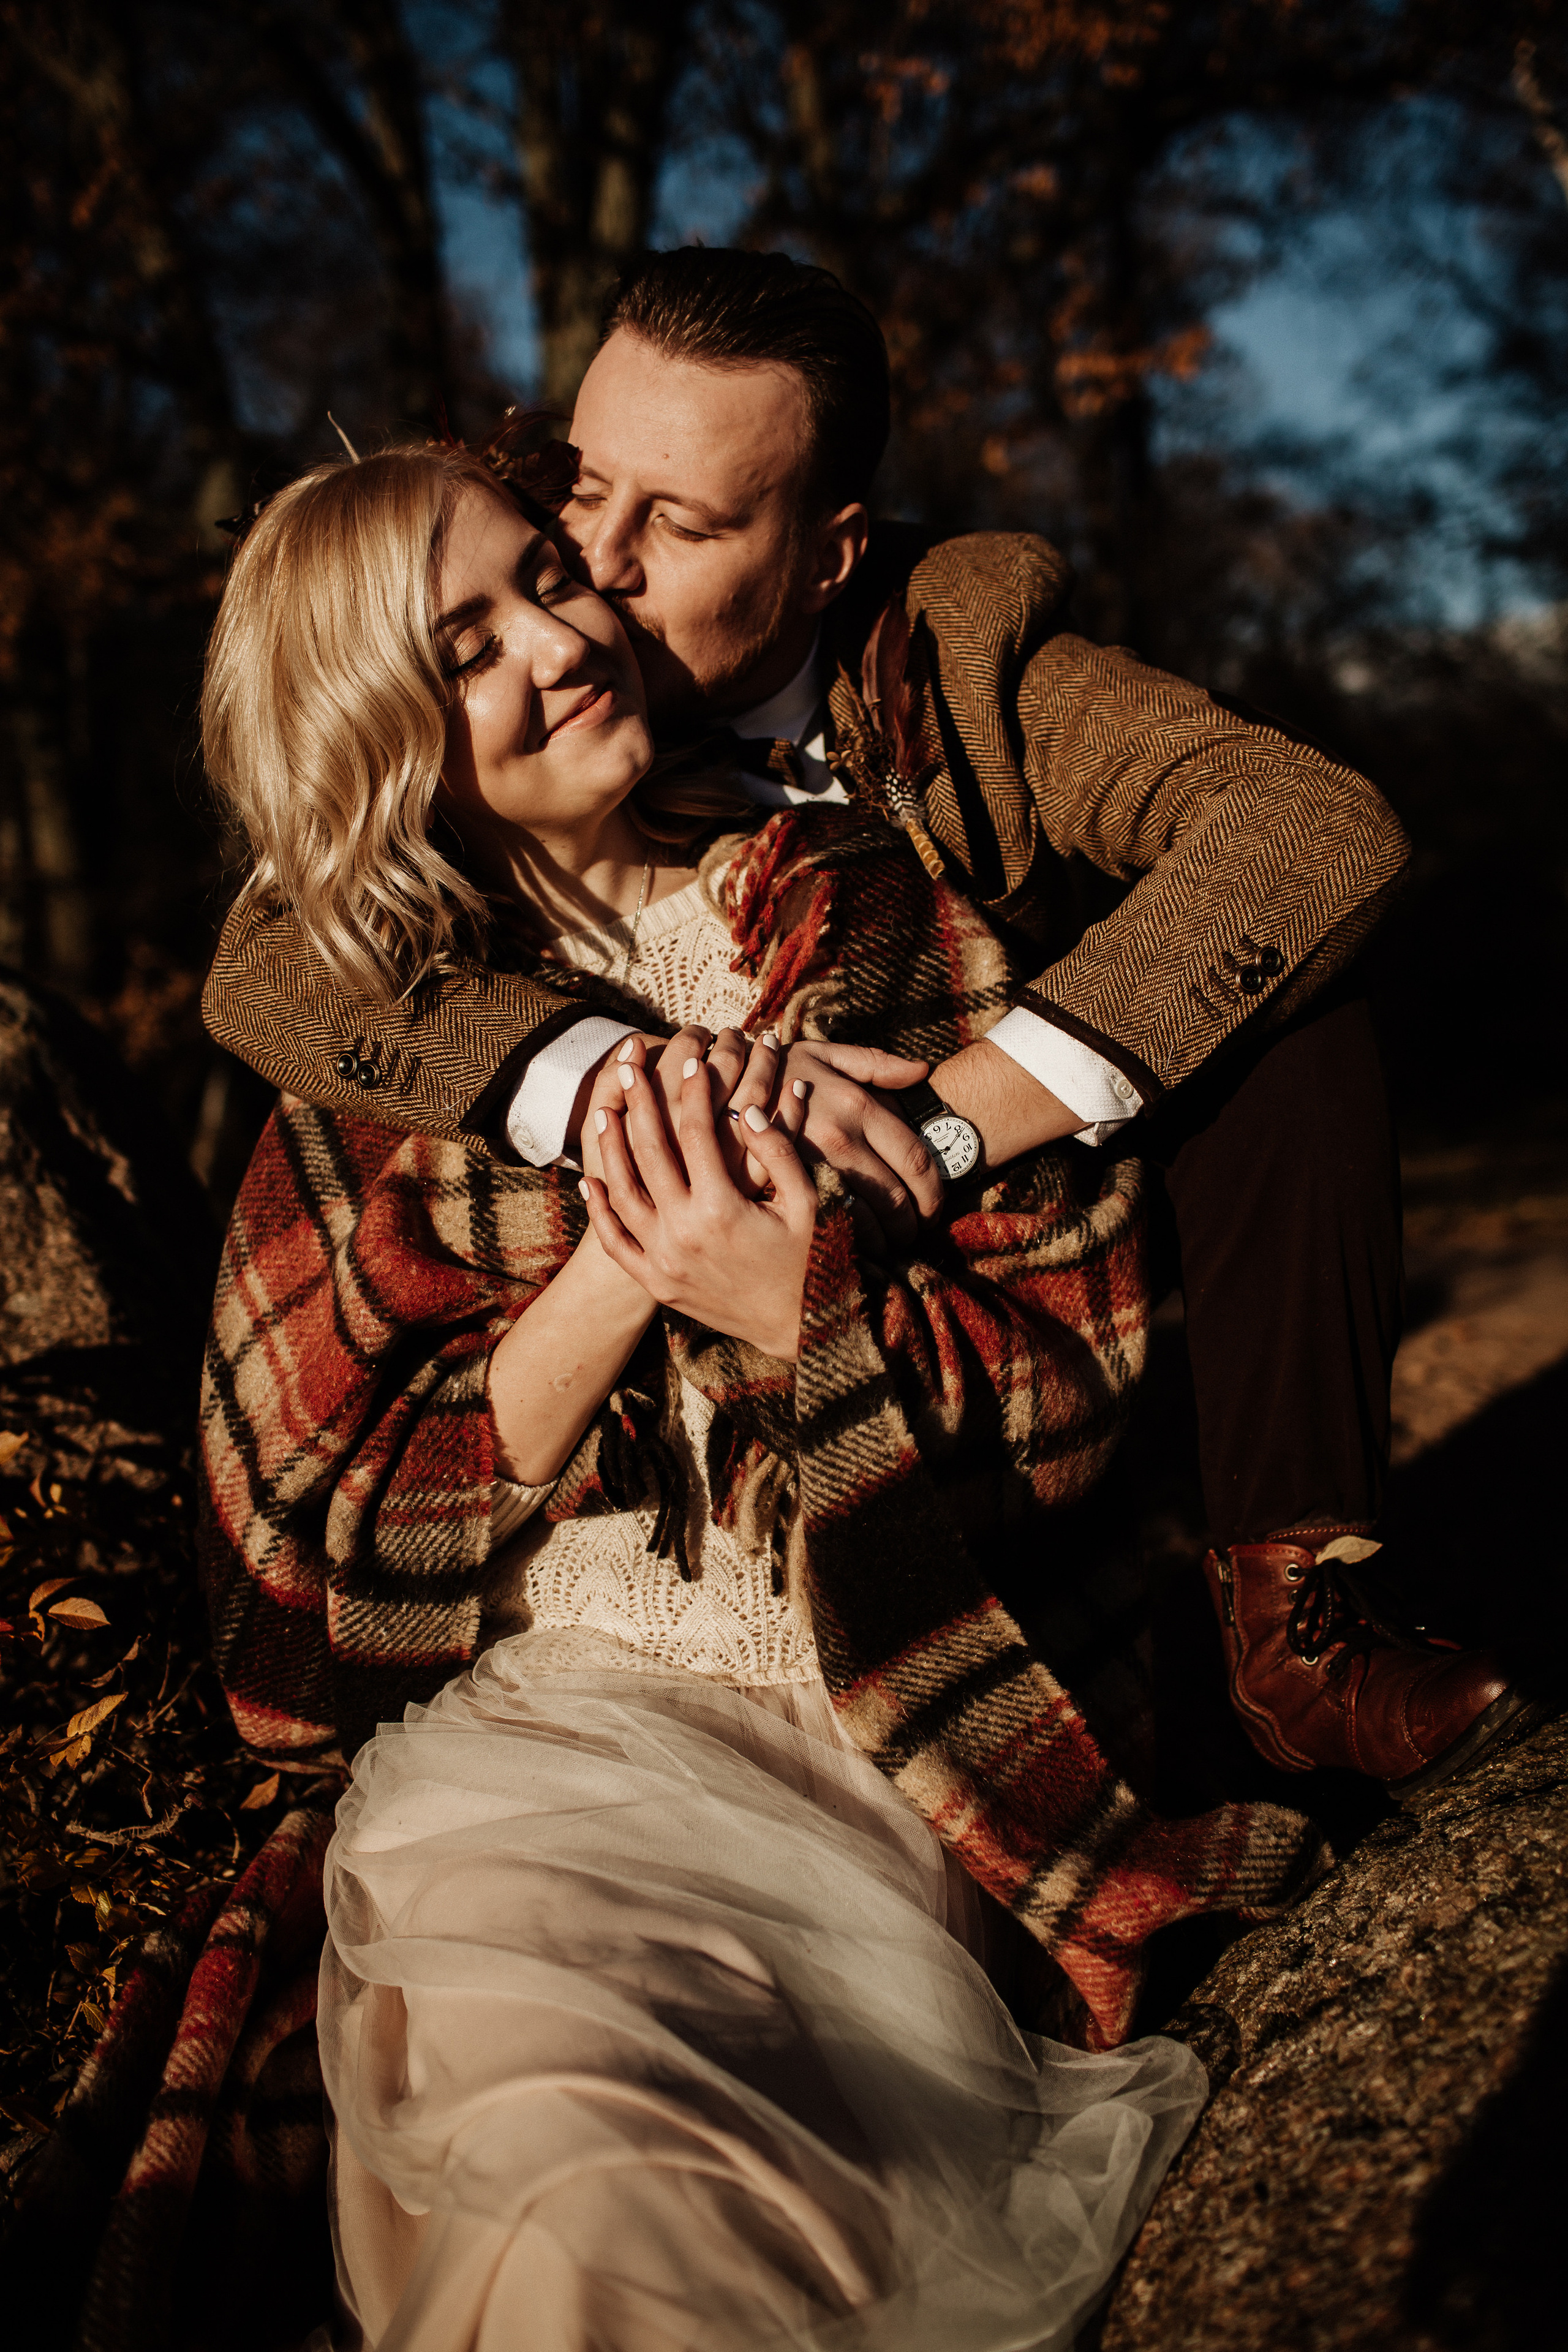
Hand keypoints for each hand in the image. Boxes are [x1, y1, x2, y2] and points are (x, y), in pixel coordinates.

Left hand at [582, 1047, 817, 1360]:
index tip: (691, 1061)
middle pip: (649, 1151)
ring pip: (622, 1192)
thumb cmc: (813, 1259)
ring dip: (610, 1147)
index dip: (693, 1091)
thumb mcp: (808, 1203)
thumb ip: (779, 1153)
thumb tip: (750, 1109)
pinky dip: (598, 1211)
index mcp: (722, 1209)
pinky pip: (616, 1243)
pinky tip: (589, 1180)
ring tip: (603, 1109)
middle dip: (639, 1102)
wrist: (803, 1328)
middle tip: (629, 1067)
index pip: (695, 1133)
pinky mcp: (657, 1283)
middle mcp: (684, 1233)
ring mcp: (664, 1260)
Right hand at [728, 1036, 941, 1247]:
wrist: (709, 1084)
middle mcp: (838, 1138)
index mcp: (858, 1106)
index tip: (933, 1211)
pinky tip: (847, 1250)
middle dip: (910, 1227)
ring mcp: (808, 1167)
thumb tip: (922, 1072)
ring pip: (862, 1222)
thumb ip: (876, 1062)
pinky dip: (842, 1246)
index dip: (934, 1194)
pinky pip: (822, 1228)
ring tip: (884, 1249)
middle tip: (912, 1237)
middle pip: (894, 1199)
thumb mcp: (825, 1054)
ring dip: (880, 1244)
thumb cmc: (775, 1069)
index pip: (916, 1162)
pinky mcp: (780, 1191)